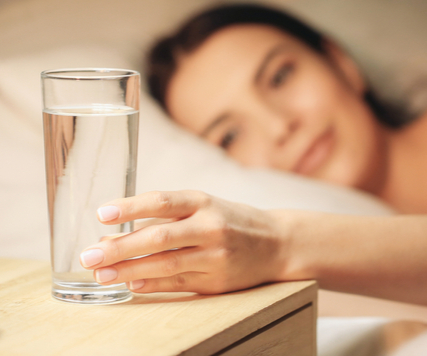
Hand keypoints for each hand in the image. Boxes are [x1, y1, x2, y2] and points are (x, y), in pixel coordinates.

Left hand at [79, 190, 284, 293]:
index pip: (161, 201)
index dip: (130, 207)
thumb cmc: (232, 220)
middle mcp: (210, 225)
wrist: (276, 242)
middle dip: (120, 246)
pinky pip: (178, 283)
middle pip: (158, 236)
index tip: (102, 213)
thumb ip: (165, 217)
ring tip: (101, 273)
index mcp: (204, 201)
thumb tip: (117, 231)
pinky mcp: (218, 280)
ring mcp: (215, 254)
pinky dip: (152, 284)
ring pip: (165, 263)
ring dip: (129, 269)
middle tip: (89, 254)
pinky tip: (131, 285)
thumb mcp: (204, 206)